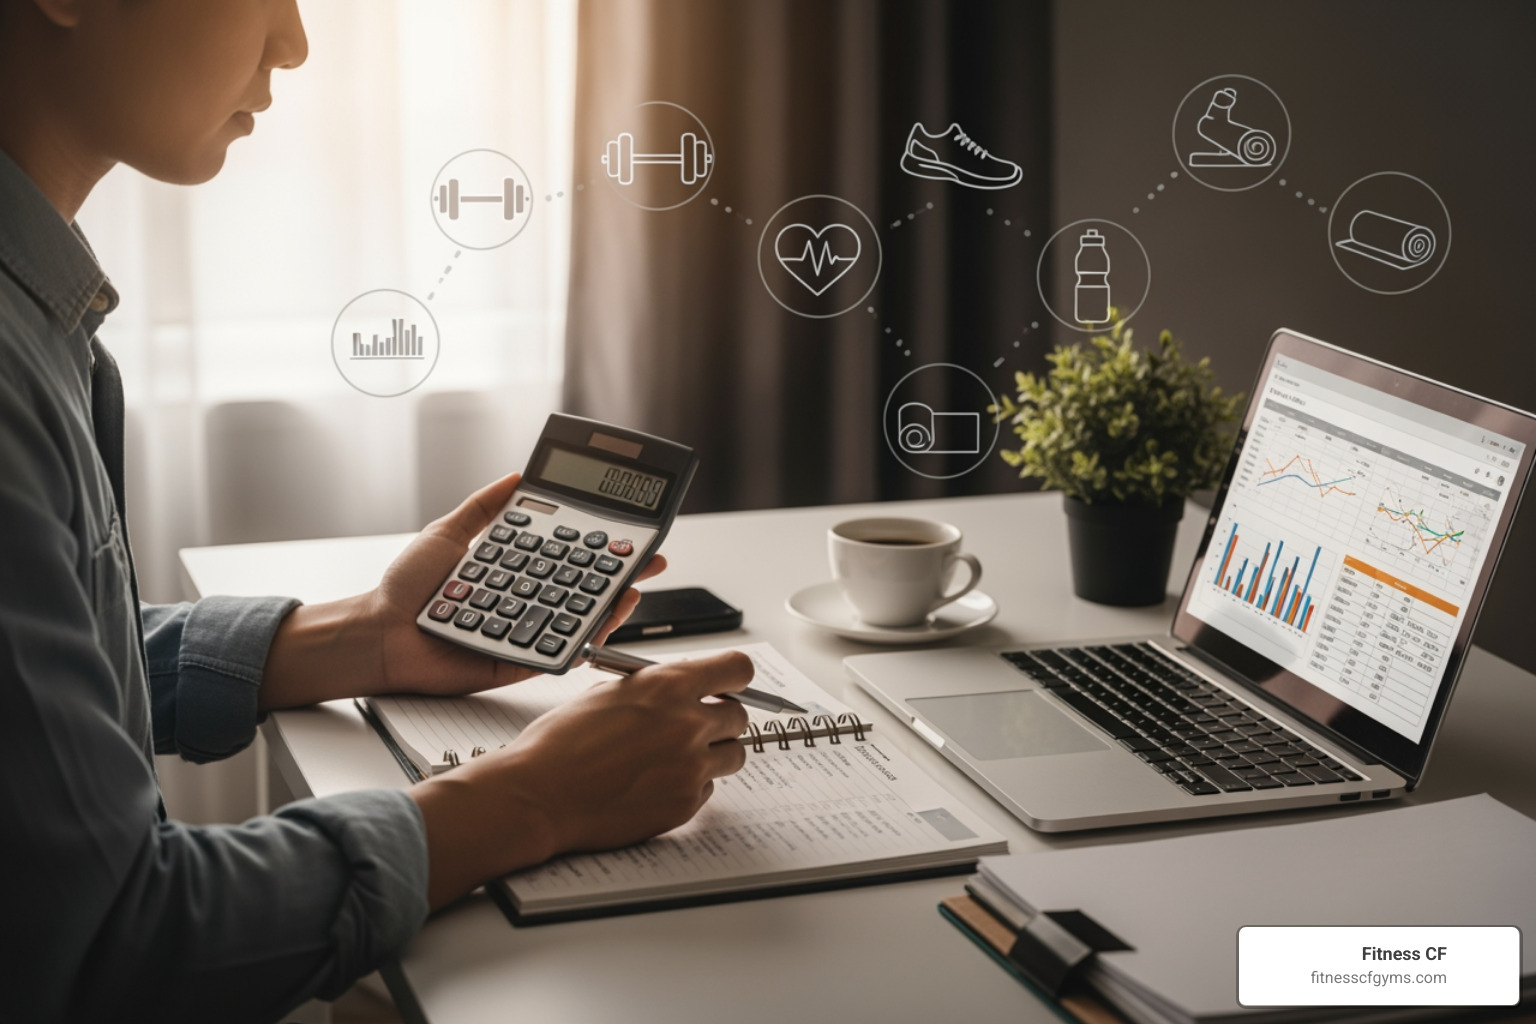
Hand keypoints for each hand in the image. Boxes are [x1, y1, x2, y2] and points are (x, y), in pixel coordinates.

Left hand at [370, 473, 667, 696]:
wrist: (379, 632)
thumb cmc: (404, 591)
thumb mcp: (448, 534)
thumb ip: (483, 508)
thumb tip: (515, 477)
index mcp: (515, 572)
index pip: (567, 555)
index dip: (599, 543)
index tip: (628, 529)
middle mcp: (526, 600)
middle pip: (584, 586)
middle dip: (622, 572)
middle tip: (650, 559)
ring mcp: (526, 630)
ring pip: (579, 619)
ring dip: (613, 604)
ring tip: (633, 587)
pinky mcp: (520, 661)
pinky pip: (558, 651)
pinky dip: (584, 639)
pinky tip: (601, 623)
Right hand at [410, 650, 753, 907]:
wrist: (538, 795)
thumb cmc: (560, 743)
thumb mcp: (608, 693)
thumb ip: (654, 688)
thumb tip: (682, 689)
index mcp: (668, 686)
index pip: (737, 669)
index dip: (733, 677)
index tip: (728, 685)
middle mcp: (687, 725)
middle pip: (739, 717)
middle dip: (720, 719)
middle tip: (693, 726)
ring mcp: (690, 768)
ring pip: (733, 756)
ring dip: (712, 754)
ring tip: (674, 757)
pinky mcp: (684, 805)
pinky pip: (707, 790)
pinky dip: (689, 786)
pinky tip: (653, 784)